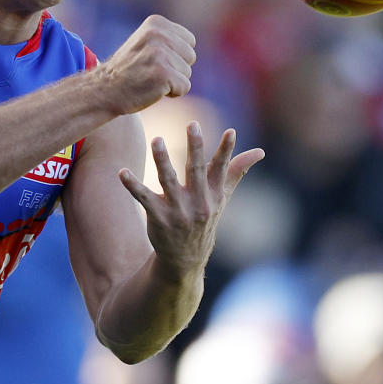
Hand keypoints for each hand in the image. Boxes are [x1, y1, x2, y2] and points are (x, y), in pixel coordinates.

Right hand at [95, 15, 196, 115]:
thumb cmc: (129, 69)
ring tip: (149, 79)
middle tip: (150, 71)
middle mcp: (159, 34)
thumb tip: (191, 40)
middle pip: (190, 56)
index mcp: (156, 22)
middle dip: (176, 68)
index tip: (153, 60)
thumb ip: (167, 37)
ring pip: (187, 72)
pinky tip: (152, 89)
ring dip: (172, 81)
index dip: (175, 55)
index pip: (189, 41)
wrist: (105, 89)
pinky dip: (172, 93)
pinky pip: (184, 87)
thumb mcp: (145, 42)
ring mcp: (160, 53)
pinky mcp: (163, 73)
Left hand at [118, 122, 264, 277]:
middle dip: (195, 148)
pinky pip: (144, 197)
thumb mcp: (222, 197)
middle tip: (192, 124)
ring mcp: (177, 210)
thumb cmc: (205, 219)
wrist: (185, 259)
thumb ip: (237, 171)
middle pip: (196, 170)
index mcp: (213, 194)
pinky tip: (122, 172)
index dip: (226, 150)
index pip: (222, 168)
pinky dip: (132, 184)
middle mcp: (198, 202)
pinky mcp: (158, 217)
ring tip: (156, 139)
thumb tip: (260, 151)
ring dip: (162, 160)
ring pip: (168, 180)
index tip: (231, 132)